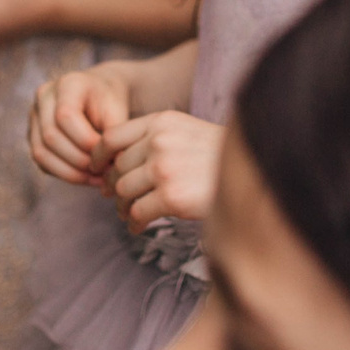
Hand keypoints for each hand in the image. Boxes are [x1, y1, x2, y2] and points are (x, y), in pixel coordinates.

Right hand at [30, 64, 133, 187]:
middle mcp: (44, 97)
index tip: (108, 155)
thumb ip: (115, 134)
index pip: (66, 116)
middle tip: (103, 172)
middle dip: (78, 160)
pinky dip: (63, 173)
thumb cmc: (111, 102)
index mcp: (67, 84)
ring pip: (41, 152)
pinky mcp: (33, 135)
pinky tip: (86, 177)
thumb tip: (116, 163)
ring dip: (70, 172)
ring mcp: (34, 116)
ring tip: (96, 179)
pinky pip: (41, 161)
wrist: (100, 94)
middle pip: (51, 136)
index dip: (86, 141)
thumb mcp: (118, 111)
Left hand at [99, 111, 223, 228]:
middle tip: (117, 198)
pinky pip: (137, 213)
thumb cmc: (218, 156)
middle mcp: (159, 141)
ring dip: (122, 207)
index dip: (98, 156)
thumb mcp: (186, 131)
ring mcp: (164, 169)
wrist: (254, 174)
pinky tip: (139, 227)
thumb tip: (117, 161)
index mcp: (162, 122)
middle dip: (113, 186)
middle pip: (117, 168)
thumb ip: (156, 138)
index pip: (112, 136)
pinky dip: (134, 223)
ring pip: (123, 191)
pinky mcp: (171, 197)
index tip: (96, 169)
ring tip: (130, 214)